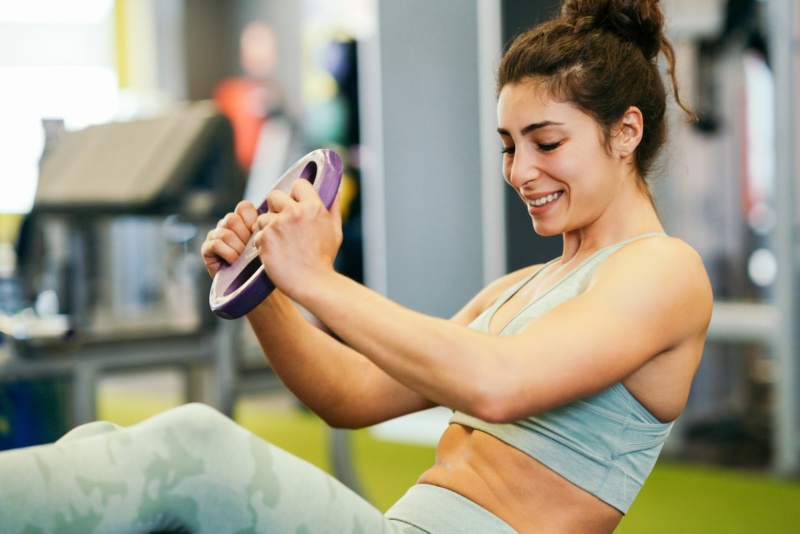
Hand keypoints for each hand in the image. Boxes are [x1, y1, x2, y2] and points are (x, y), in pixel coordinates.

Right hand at [201, 200, 258, 277]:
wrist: (247, 285)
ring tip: (243, 259)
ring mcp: (214, 235)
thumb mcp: (264, 244)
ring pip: (225, 233)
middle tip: (250, 250)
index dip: (252, 220)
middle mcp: (226, 224)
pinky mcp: (206, 248)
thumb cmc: (258, 264)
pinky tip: (234, 262)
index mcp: (241, 219)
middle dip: (244, 237)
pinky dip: (228, 254)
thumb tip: (265, 221)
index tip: (257, 235)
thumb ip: (263, 229)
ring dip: (238, 248)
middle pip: (233, 219)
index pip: (244, 206)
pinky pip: (216, 244)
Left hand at [253, 179, 342, 298]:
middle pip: (274, 195)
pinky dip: (262, 244)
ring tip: (279, 244)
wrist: (313, 283)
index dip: (295, 194)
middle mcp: (295, 212)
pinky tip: (274, 254)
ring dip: (267, 228)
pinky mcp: (265, 238)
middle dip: (275, 207)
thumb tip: (335, 190)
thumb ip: (334, 208)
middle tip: (280, 223)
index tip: (294, 206)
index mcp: (313, 208)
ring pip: (263, 217)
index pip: (298, 185)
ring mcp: (278, 225)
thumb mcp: (335, 231)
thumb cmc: (324, 259)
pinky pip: (257, 234)